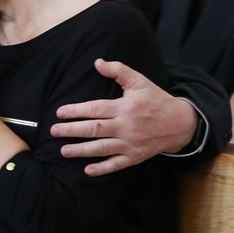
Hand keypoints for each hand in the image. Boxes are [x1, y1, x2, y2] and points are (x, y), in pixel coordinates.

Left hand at [51, 59, 198, 175]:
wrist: (179, 123)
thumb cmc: (155, 100)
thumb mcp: (139, 81)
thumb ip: (118, 70)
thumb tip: (97, 62)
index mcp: (125, 107)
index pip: (95, 109)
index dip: (76, 111)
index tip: (59, 113)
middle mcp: (126, 126)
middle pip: (94, 129)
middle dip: (72, 130)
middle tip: (54, 131)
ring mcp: (130, 144)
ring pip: (102, 148)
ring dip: (81, 150)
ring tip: (64, 151)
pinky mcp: (135, 157)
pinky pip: (117, 165)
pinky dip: (102, 168)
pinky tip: (87, 170)